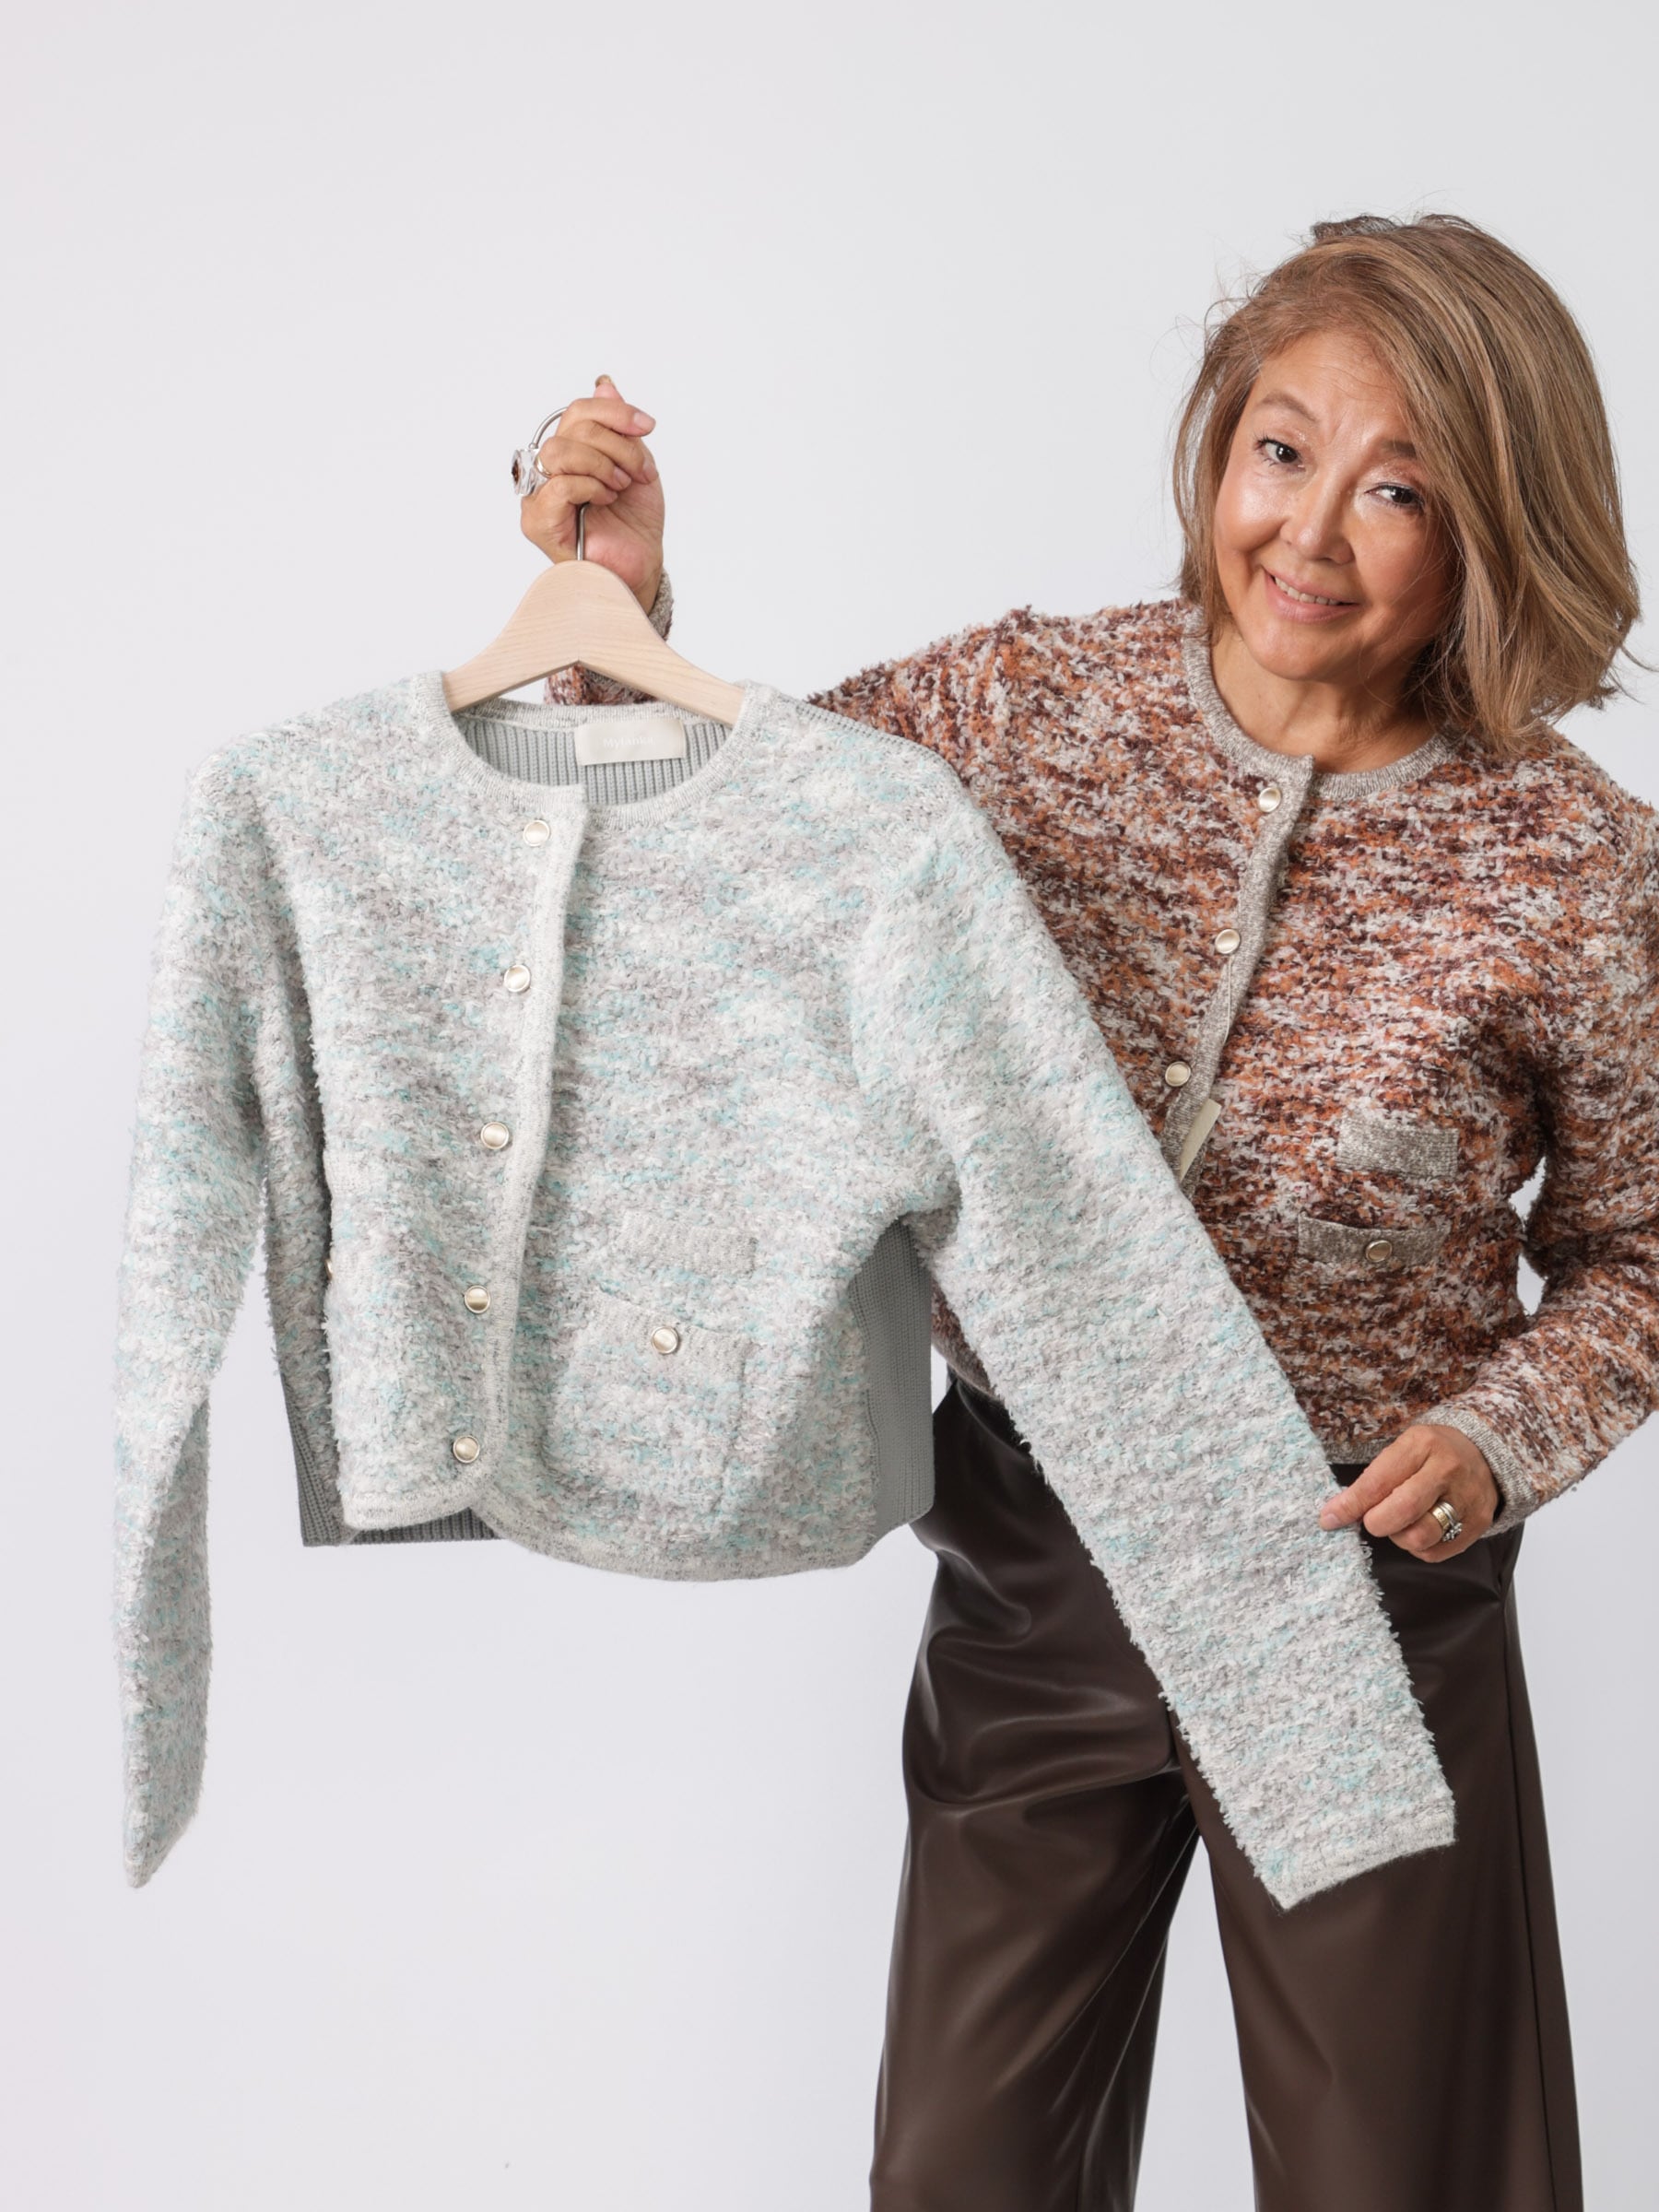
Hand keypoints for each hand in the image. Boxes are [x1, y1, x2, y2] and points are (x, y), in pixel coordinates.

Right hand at [518, 375, 664, 612]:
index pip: (578, 412)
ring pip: (561, 450)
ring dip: (603, 464)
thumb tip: (604, 384)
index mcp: (569, 453)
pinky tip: (606, 500)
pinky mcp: (538, 522)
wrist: (641, 565)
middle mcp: (548, 470)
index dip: (614, 411)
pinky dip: (591, 487)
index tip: (648, 426)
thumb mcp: (636, 463)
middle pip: (572, 426)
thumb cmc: (634, 523)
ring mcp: (539, 495)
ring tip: (621, 486)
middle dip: (616, 444)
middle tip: (639, 472)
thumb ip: (617, 426)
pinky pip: (560, 486)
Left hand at [1317, 1423, 1499, 1558]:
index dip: (1351, 1504)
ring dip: (1398, 1537)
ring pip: (1420, 1537)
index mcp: (1421, 1445)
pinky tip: (1419, 1528)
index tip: (1329, 1518)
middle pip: (1402, 1511)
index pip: (1379, 1481)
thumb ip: (1373, 1479)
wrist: (1486, 1454)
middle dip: (1376, 1523)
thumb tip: (1336, 1513)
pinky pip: (1436, 1552)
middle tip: (1372, 1520)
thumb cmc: (1431, 1453)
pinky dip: (1418, 1547)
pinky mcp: (1478, 1524)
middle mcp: (1447, 1471)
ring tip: (1400, 1522)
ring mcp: (1467, 1499)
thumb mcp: (1403, 1449)